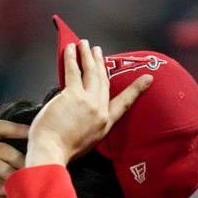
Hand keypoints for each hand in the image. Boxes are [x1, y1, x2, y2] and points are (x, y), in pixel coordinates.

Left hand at [25, 40, 151, 167]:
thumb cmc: (62, 151)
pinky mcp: (73, 95)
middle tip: (98, 51)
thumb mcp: (86, 142)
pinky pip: (74, 71)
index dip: (135, 90)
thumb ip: (89, 125)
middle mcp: (100, 111)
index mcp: (105, 125)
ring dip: (88, 56)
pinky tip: (71, 49)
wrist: (51, 152)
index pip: (123, 103)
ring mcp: (88, 102)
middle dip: (101, 63)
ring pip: (91, 72)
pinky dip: (73, 58)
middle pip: (103, 81)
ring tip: (85, 44)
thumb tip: (81, 111)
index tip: (147, 79)